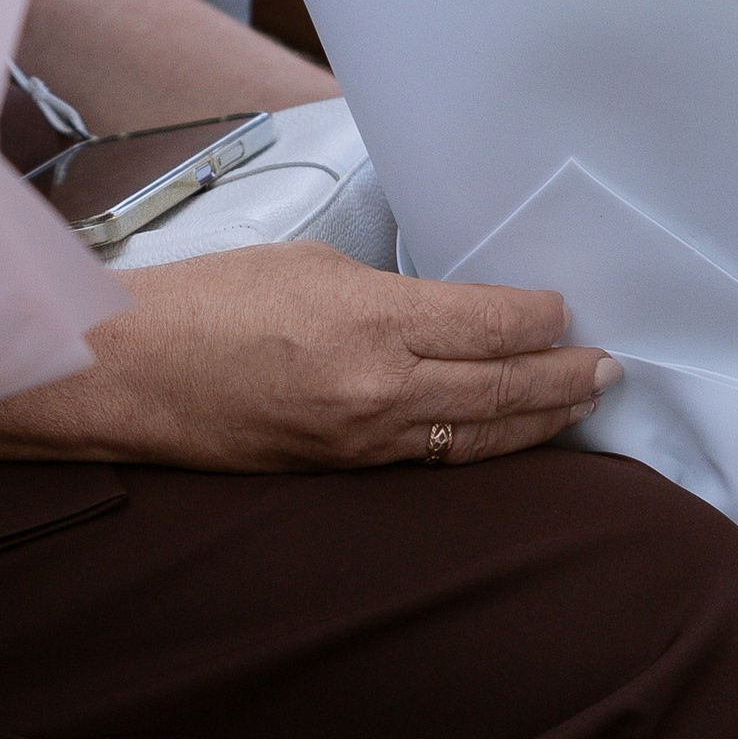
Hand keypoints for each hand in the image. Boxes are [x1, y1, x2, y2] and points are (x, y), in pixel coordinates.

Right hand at [0, 240, 616, 471]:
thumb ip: (383, 293)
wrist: (130, 373)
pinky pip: (434, 462)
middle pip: (503, 390)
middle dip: (564, 377)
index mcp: (371, 322)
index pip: (492, 325)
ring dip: (539, 421)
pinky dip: (482, 447)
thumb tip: (439, 313)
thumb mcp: (307, 265)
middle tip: (607, 365)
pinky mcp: (342, 473)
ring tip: (581, 403)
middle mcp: (380, 391)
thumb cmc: (205, 301)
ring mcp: (363, 442)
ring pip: (480, 439)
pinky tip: (505, 436)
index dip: (541, 319)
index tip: (565, 309)